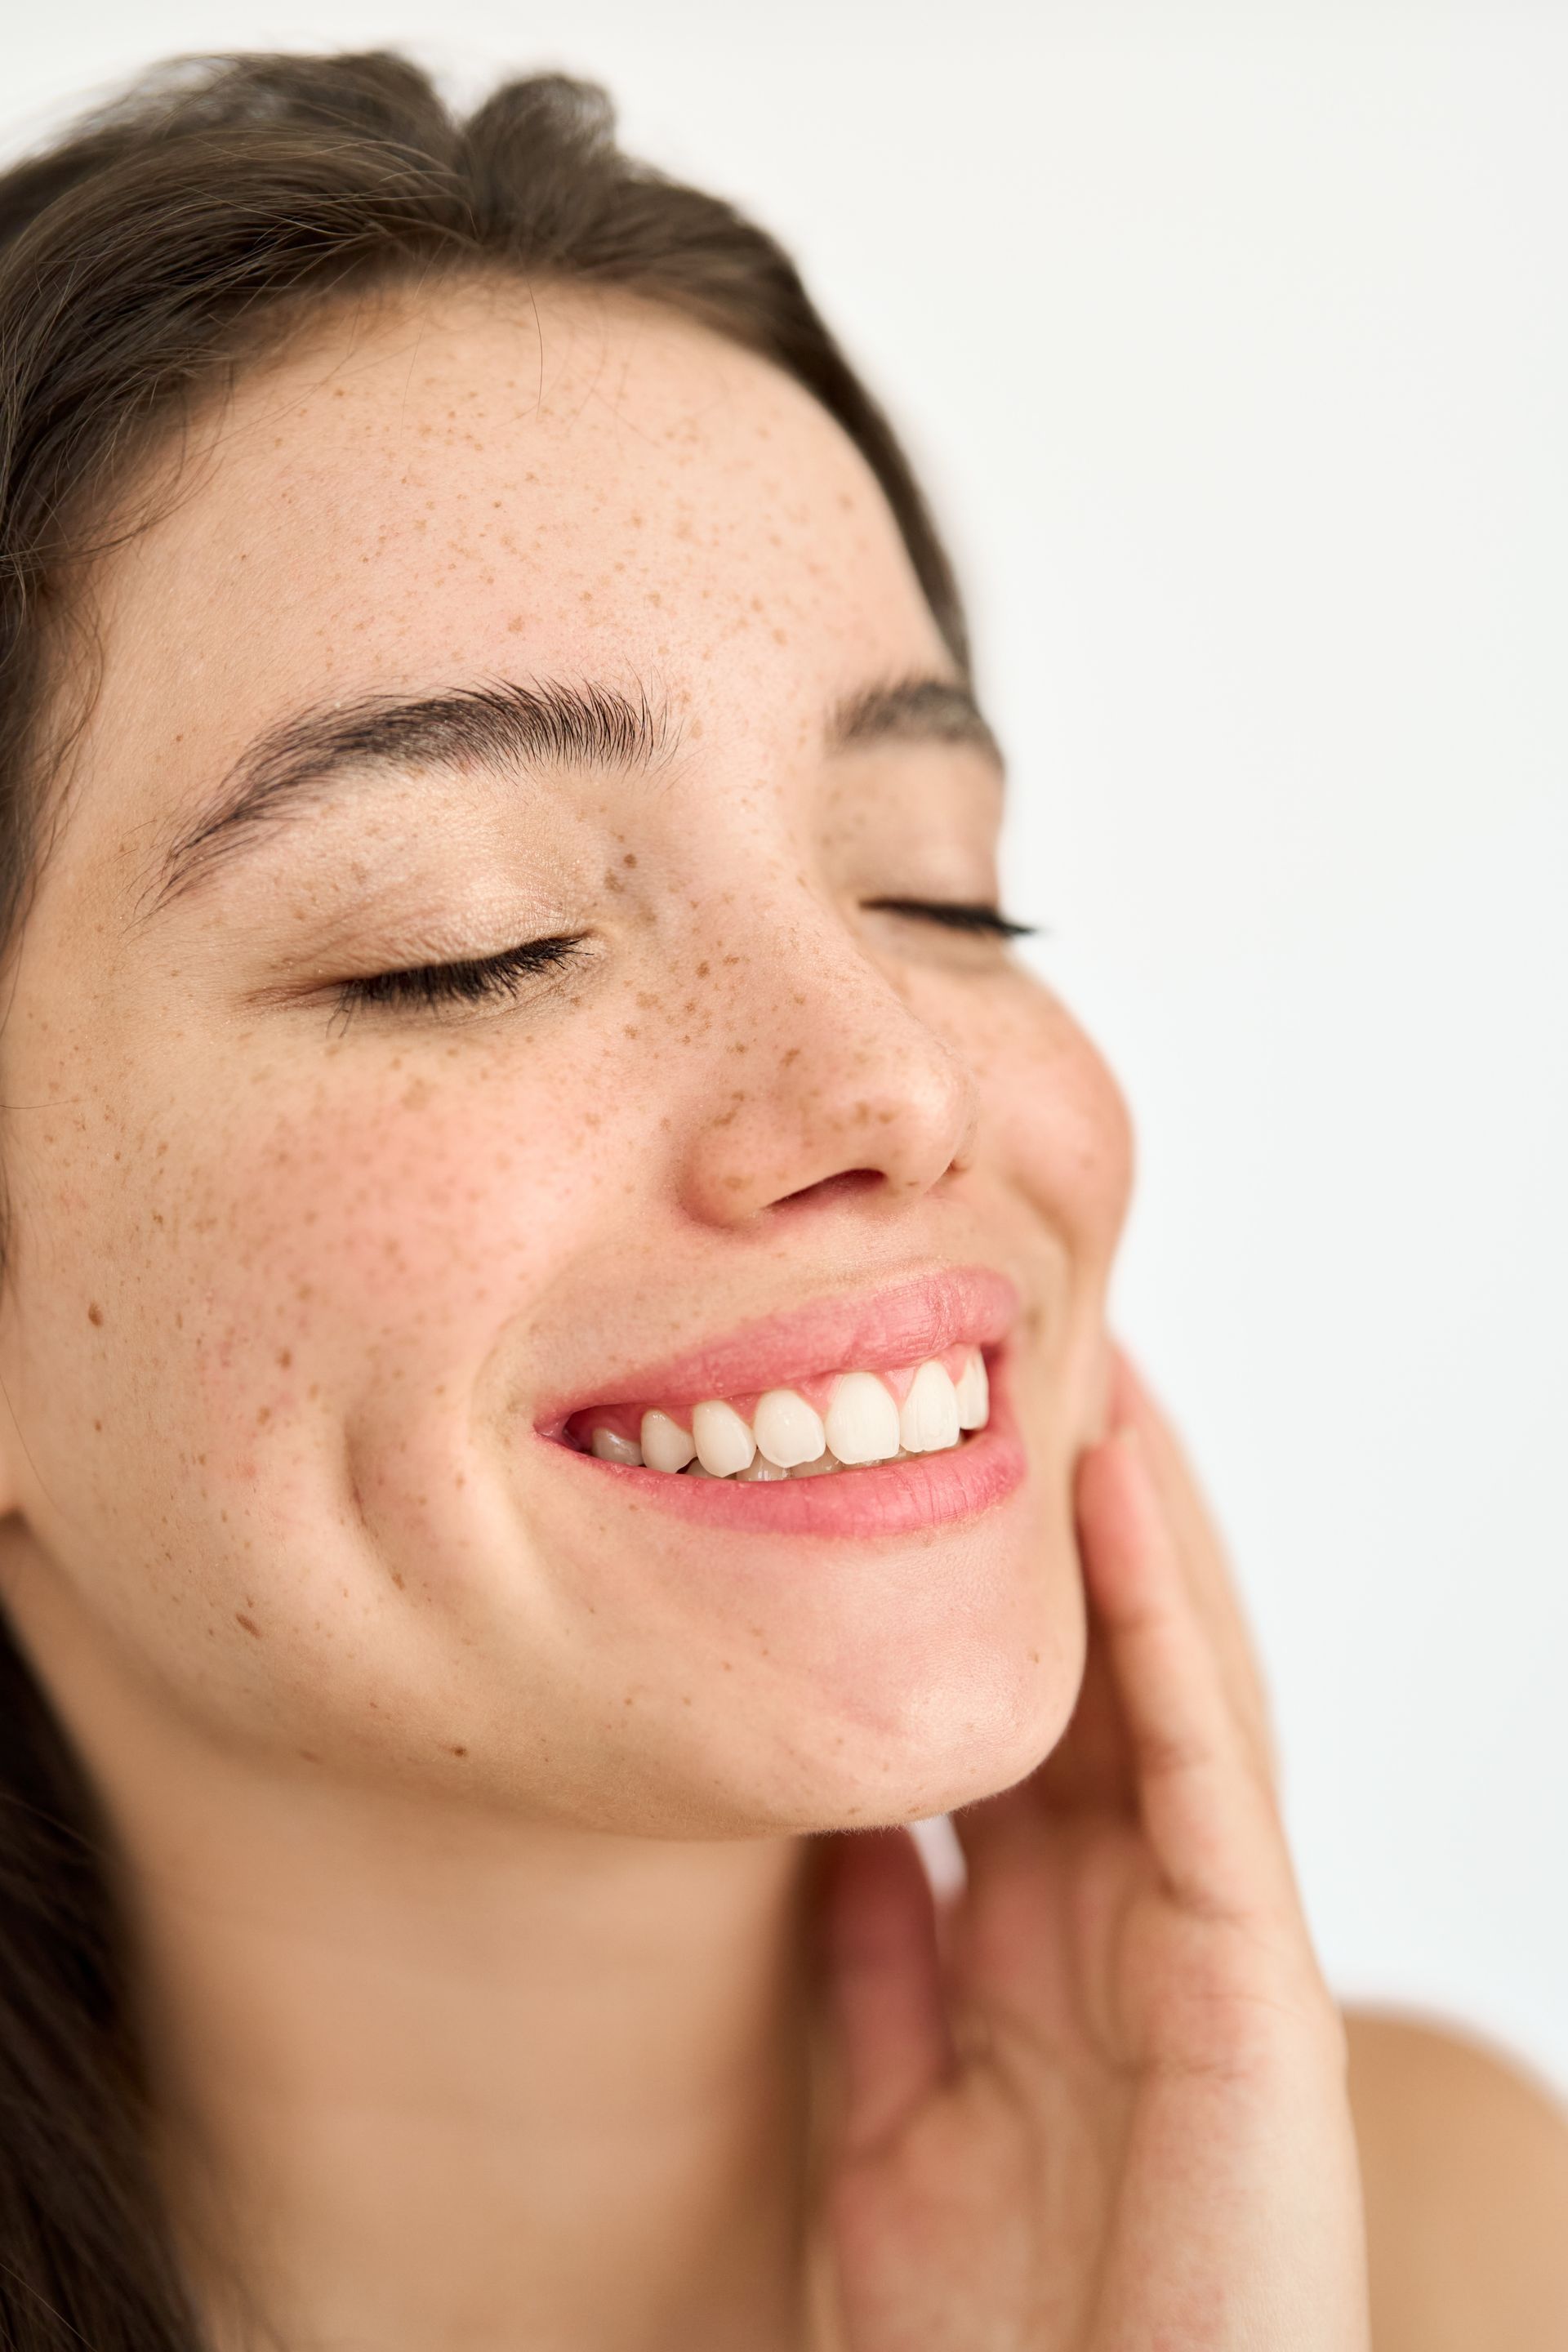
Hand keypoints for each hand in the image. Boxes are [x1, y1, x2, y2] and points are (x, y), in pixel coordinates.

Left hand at [808, 1343, 1369, 2349]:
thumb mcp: (889, 2125)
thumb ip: (878, 1972)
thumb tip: (833, 1832)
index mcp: (1046, 1955)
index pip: (1016, 1721)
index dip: (976, 1590)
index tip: (912, 1451)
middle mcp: (1130, 1920)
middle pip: (1093, 1670)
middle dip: (1055, 1522)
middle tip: (1005, 1351)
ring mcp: (1201, 1938)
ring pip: (1163, 1673)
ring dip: (1122, 1514)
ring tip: (1080, 1358)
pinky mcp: (1251, 1980)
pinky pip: (1201, 1760)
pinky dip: (1163, 1616)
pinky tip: (1115, 1489)